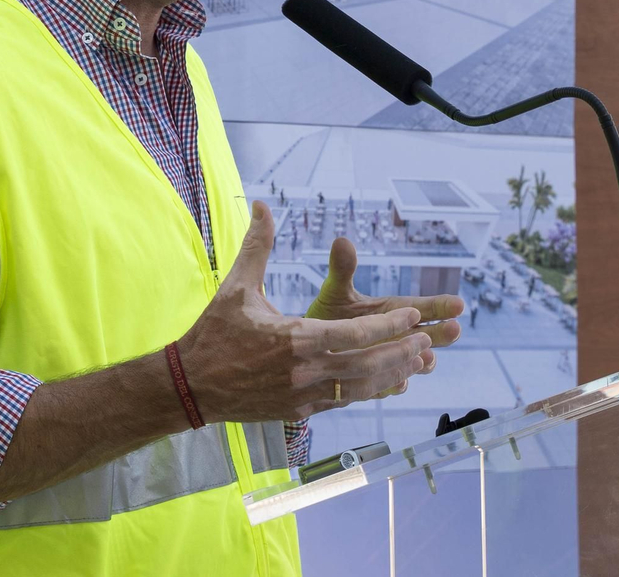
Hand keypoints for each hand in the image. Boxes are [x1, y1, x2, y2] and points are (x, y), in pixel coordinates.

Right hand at [176, 202, 431, 422]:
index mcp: (295, 339)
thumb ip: (257, 246)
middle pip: (367, 364)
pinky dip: (368, 391)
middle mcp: (304, 372)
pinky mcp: (298, 413)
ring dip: (392, 374)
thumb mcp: (237, 287)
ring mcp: (303, 397)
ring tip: (417, 361)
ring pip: (360, 388)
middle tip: (428, 340)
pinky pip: (344, 401)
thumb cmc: (213, 333)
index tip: (414, 316)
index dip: (389, 326)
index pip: (355, 334)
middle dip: (400, 352)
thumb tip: (262, 206)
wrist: (190, 385)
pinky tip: (385, 382)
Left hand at [306, 236, 464, 376]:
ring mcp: (389, 359)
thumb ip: (343, 269)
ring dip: (423, 360)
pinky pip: (390, 384)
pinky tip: (400, 382)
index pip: (423, 307)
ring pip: (415, 362)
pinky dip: (396, 383)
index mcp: (394, 312)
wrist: (310, 346)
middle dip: (442, 334)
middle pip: (427, 335)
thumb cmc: (328, 314)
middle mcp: (398, 336)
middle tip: (455, 329)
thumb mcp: (335, 291)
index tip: (458, 304)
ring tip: (428, 358)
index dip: (441, 306)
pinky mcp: (376, 380)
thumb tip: (341, 240)